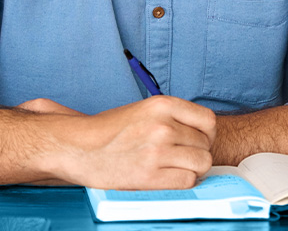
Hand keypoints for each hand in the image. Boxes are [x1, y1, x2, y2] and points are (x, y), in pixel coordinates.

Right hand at [21, 95, 216, 189]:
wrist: (79, 147)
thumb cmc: (110, 130)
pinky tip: (170, 177)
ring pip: (201, 163)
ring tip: (176, 167)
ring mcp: (157, 151)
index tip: (197, 140)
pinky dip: (184, 181)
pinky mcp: (149, 175)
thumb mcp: (144, 110)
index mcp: (162, 105)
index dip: (206, 134)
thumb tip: (203, 132)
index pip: (208, 120)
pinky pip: (187, 180)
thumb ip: (172, 117)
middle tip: (180, 157)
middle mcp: (162, 126)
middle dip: (197, 153)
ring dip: (193, 168)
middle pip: (205, 145)